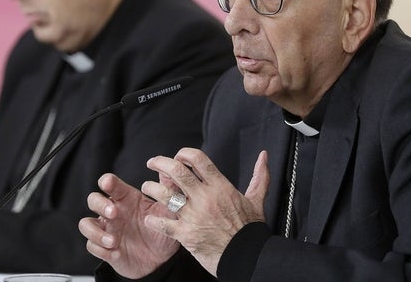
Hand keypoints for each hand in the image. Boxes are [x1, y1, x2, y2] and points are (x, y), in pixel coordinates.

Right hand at [78, 173, 179, 278]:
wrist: (161, 260)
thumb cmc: (160, 231)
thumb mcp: (167, 211)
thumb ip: (168, 192)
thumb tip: (171, 170)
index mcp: (126, 199)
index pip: (111, 184)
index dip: (107, 182)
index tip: (109, 183)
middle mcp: (114, 212)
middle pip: (93, 199)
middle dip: (100, 204)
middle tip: (113, 213)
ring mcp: (107, 230)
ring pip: (86, 224)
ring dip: (96, 231)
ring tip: (112, 240)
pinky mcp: (104, 248)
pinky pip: (92, 246)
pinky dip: (101, 249)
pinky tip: (115, 252)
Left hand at [142, 148, 269, 275]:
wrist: (248, 257)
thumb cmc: (250, 230)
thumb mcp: (257, 200)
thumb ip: (259, 176)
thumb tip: (264, 156)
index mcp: (220, 187)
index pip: (198, 159)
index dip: (184, 153)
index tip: (178, 156)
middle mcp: (205, 198)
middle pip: (177, 171)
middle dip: (160, 163)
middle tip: (152, 163)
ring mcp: (194, 215)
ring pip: (164, 194)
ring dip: (151, 188)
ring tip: (147, 187)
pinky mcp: (186, 234)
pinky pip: (163, 224)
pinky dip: (153, 220)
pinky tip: (149, 218)